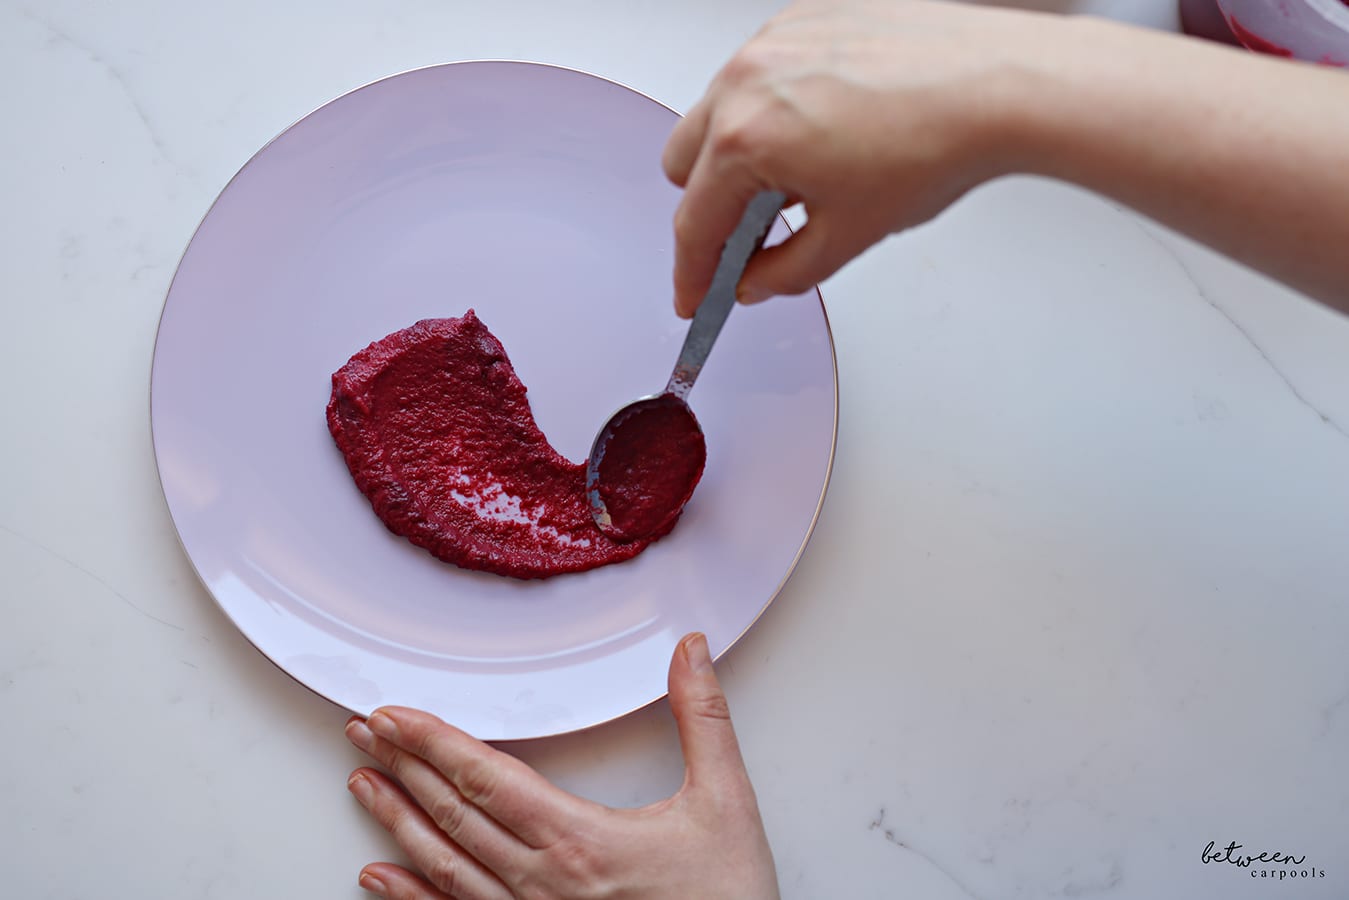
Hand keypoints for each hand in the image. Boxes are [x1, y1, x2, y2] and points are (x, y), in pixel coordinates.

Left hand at [343, 632, 778, 898]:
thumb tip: (688, 651)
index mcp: (580, 840)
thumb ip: (703, 719)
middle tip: (362, 730)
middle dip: (402, 765)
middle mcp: (542, 883)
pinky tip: (378, 878)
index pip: (486, 776)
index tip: (393, 713)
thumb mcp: (725, 803)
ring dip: (396, 820)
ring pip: (443, 866)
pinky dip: (409, 896)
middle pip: (453, 813)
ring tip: (363, 783)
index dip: (432, 740)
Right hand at [662, 0, 1066, 315]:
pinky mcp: (800, 18)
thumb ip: (784, 272)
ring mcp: (771, 42)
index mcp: (747, 139)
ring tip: (803, 176)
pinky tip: (824, 128)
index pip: (695, 222)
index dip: (693, 273)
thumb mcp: (849, 236)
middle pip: (684, 163)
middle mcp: (745, 80)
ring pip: (716, 111)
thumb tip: (755, 280)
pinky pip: (757, 71)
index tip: (696, 294)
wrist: (999, 84)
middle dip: (710, 206)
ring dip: (738, 153)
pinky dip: (772, 107)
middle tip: (756, 234)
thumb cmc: (936, 143)